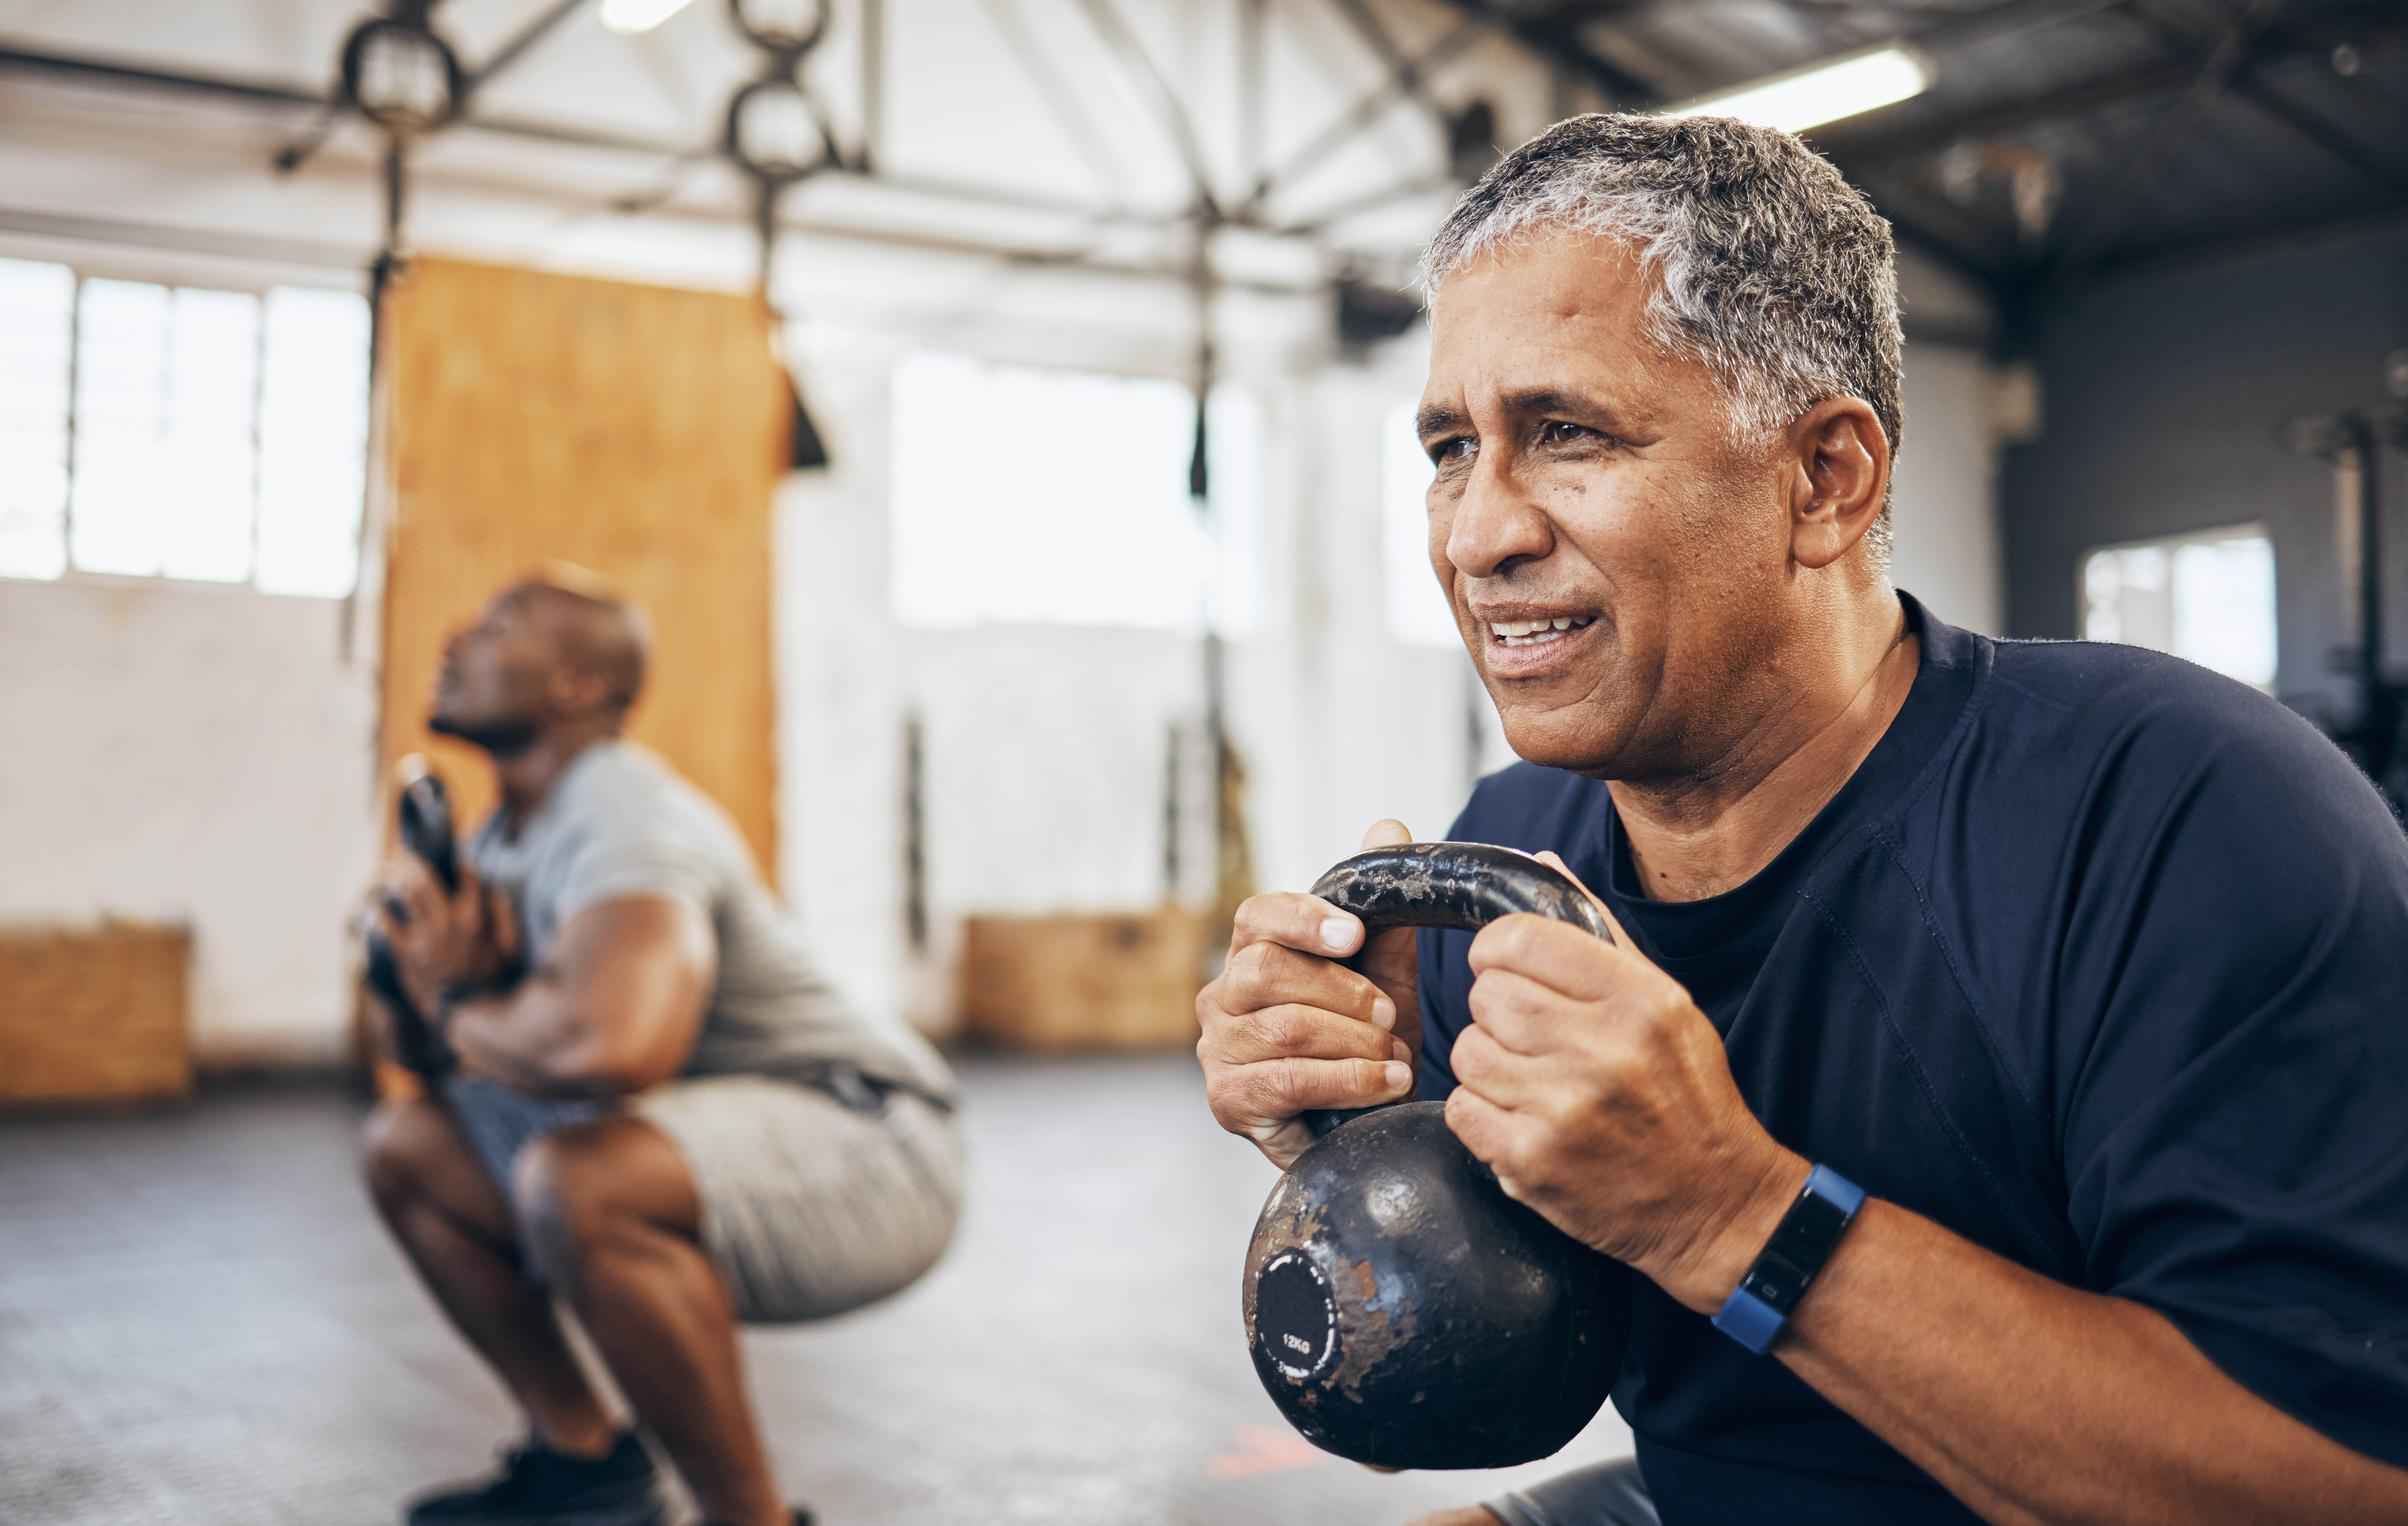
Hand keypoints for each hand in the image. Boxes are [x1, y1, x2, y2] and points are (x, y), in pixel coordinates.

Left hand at [369, 855, 518, 1022]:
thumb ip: (506, 919)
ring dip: (393, 879)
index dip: (459, 864)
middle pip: (426, 880)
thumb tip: (498, 892)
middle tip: (405, 856)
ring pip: (405, 895)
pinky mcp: (406, 953)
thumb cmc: (487, 981)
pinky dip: (376, 912)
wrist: (462, 1013)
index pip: (466, 880)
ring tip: (387, 872)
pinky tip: (372, 905)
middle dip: (412, 863)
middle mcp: (449, 924)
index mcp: (474, 921)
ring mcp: (426, 938)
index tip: (453, 859)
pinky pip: (386, 925)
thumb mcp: (508, 951)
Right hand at [1198, 819, 1423, 1168]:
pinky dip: (1349, 1080)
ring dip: (1355, 1043)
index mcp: (1251, 955)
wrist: (1362, 1124)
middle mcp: (1222, 998)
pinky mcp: (1228, 1100)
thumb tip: (1388, 827)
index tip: (1352, 933)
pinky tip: (1386, 1084)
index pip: (1257, 916)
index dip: (1303, 918)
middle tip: (1390, 1016)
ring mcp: (1218, 1050)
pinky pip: (1289, 1079)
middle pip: (1269, 970)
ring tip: (1397, 1058)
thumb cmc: (1362, 1047)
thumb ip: (1382, 915)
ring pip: (1285, 1026)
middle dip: (1344, 992)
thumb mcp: (1382, 979)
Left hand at [1443, 852, 1805, 1311]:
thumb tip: (1541, 863)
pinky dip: (1482, 1115)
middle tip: (1530, 1036)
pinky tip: (1522, 1120)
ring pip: (1468, 1051)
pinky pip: (1462, 1110)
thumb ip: (1598, 932)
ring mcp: (1565, 1109)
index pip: (1520, 939)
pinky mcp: (1533, 1162)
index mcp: (1638, 1000)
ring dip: (1488, 1065)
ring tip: (1532, 1082)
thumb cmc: (1687, 1097)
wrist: (1717, 1204)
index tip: (1505, 967)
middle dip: (1497, 1012)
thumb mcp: (1664, 1002)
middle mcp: (1602, 1050)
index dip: (1497, 950)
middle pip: (1487, 995)